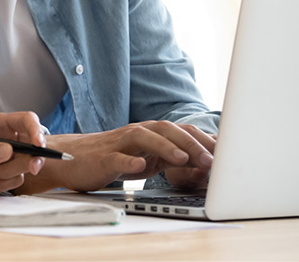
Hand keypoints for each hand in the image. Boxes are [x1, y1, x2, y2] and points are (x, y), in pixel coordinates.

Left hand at [0, 112, 46, 196]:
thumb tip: (8, 151)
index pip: (26, 121)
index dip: (36, 130)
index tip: (39, 145)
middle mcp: (7, 139)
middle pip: (33, 145)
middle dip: (30, 159)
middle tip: (31, 168)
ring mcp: (9, 158)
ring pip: (26, 165)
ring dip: (7, 174)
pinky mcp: (8, 175)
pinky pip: (18, 180)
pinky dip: (2, 184)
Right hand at [17, 121, 214, 193]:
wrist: (72, 159)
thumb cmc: (112, 158)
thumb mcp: (146, 158)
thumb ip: (170, 158)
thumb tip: (202, 165)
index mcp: (150, 133)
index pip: (181, 131)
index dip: (203, 141)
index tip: (226, 154)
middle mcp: (137, 133)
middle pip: (167, 130)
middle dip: (191, 144)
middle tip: (211, 160)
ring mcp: (119, 144)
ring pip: (144, 138)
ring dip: (166, 147)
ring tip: (184, 160)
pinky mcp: (102, 158)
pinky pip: (117, 157)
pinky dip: (129, 161)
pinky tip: (141, 168)